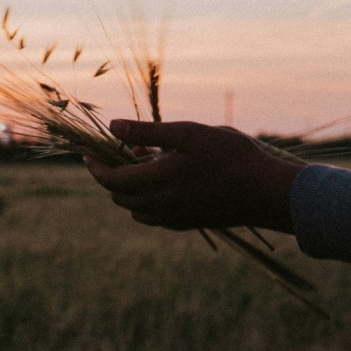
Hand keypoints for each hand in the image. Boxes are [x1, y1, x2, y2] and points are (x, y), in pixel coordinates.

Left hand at [83, 119, 305, 231]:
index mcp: (155, 183)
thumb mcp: (186, 134)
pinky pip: (153, 216)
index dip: (95, 167)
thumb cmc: (229, 156)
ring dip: (130, 187)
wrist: (264, 192)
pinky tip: (163, 180)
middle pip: (119, 195)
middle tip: (126, 148)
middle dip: (112, 174)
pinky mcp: (186, 224)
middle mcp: (159, 206)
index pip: (110, 180)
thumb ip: (146, 132)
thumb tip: (112, 127)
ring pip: (135, 208)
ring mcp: (173, 219)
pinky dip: (146, 200)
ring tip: (146, 160)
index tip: (86, 153)